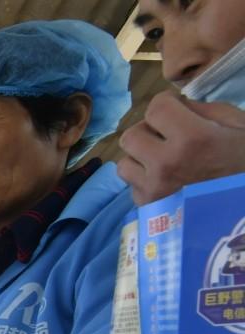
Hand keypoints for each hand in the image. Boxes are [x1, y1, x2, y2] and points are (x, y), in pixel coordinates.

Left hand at [118, 93, 244, 205]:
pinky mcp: (149, 208)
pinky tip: (164, 179)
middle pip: (130, 136)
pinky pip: (132, 186)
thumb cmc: (244, 159)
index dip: (165, 102)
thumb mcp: (235, 124)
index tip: (174, 106)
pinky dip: (144, 180)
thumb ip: (201, 110)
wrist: (242, 200)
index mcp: (192, 139)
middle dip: (148, 130)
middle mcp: (166, 164)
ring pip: (124, 163)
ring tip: (161, 159)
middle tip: (165, 134)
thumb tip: (174, 105)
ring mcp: (154, 189)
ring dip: (140, 157)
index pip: (155, 108)